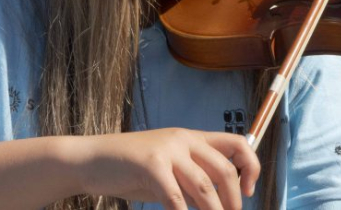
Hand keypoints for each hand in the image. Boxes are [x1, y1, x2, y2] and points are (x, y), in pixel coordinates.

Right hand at [77, 128, 259, 209]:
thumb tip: (215, 204)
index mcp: (193, 138)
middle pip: (224, 170)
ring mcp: (168, 150)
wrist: (90, 159)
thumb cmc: (131, 169)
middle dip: (233, 200)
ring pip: (204, 186)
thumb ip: (191, 184)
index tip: (249, 191)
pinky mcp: (150, 164)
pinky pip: (175, 196)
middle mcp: (185, 139)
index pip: (237, 144)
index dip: (250, 167)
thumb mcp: (168, 172)